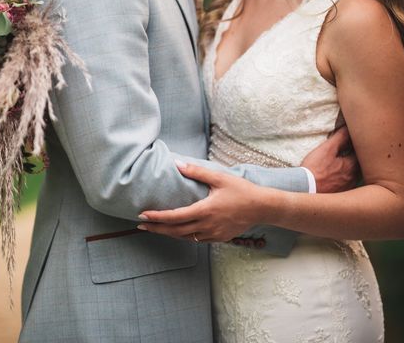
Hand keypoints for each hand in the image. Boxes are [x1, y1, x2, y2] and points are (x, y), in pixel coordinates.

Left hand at [138, 163, 266, 242]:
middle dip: (156, 229)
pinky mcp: (218, 238)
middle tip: (141, 225)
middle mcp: (207, 225)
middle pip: (175, 231)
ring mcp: (213, 234)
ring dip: (168, 233)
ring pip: (185, 237)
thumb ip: (197, 172)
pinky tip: (177, 231)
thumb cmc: (242, 191)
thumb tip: (178, 164)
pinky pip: (196, 239)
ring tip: (155, 229)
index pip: (175, 216)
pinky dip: (183, 236)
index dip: (157, 217)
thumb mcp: (219, 178)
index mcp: (205, 210)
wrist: (262, 208)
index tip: (143, 215)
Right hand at [301, 126, 359, 192]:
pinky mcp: (339, 194)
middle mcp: (353, 178)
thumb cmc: (314, 169)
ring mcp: (347, 188)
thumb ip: (340, 137)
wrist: (304, 189)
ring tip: (343, 165)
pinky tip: (336, 178)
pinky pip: (346, 185)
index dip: (358, 146)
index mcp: (352, 165)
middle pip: (360, 165)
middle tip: (351, 152)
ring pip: (354, 176)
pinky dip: (344, 180)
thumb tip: (348, 128)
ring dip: (351, 170)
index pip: (361, 153)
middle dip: (356, 158)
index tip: (355, 142)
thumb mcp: (326, 149)